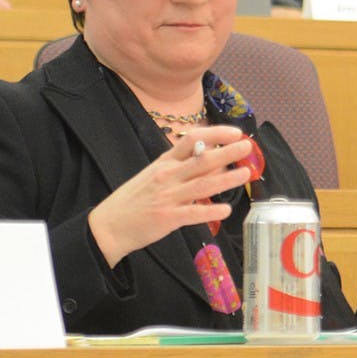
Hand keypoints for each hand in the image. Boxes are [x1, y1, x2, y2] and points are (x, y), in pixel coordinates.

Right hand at [88, 125, 252, 266]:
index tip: (234, 132)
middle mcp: (167, 175)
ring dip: (227, 179)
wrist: (109, 225)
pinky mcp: (167, 218)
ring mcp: (168, 196)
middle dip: (228, 152)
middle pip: (202, 160)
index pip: (192, 139)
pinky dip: (211, 211)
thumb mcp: (155, 175)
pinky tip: (226, 210)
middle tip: (247, 146)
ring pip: (203, 184)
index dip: (216, 133)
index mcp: (164, 162)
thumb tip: (214, 162)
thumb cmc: (135, 199)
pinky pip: (194, 212)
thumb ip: (182, 167)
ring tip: (246, 174)